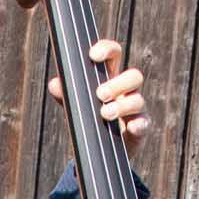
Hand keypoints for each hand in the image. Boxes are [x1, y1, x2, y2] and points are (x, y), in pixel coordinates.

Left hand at [48, 36, 149, 155]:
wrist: (100, 149)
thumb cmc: (89, 119)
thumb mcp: (76, 106)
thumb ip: (65, 95)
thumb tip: (54, 84)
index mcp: (110, 77)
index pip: (114, 54)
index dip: (107, 49)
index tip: (93, 55)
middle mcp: (126, 90)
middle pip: (134, 76)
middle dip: (117, 84)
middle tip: (99, 94)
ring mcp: (136, 109)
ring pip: (138, 100)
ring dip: (122, 106)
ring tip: (105, 114)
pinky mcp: (140, 128)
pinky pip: (144, 123)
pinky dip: (138, 124)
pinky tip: (130, 127)